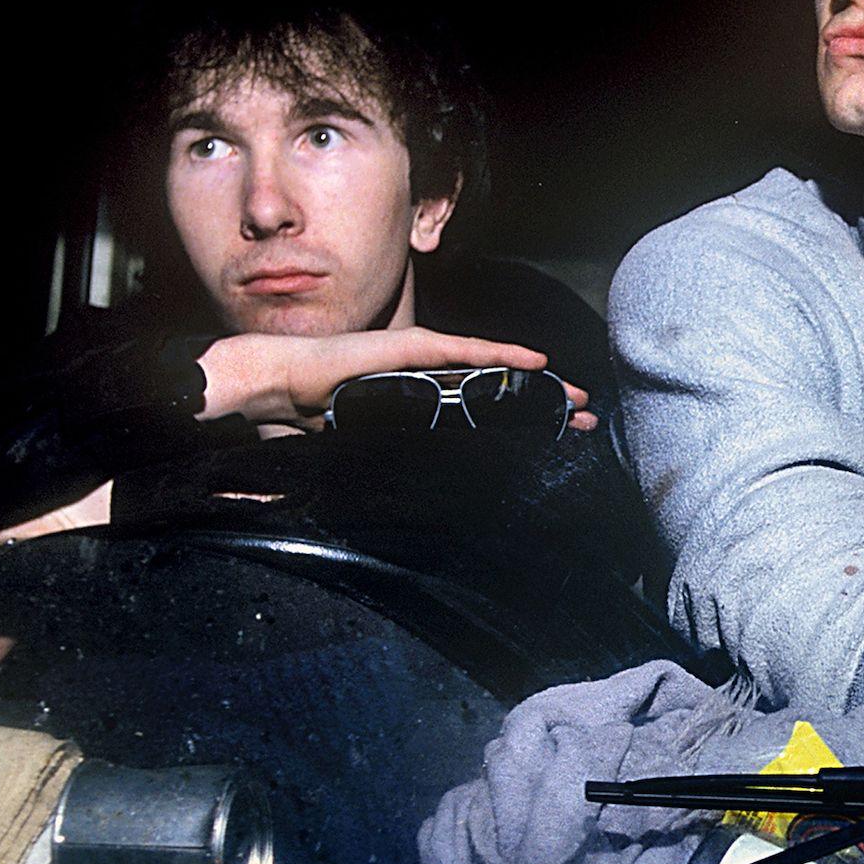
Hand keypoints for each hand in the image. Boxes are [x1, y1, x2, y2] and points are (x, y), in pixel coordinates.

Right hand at [198, 328, 596, 433]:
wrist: (279, 387)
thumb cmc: (312, 421)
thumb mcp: (368, 452)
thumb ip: (394, 469)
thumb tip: (412, 517)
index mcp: (423, 409)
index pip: (483, 420)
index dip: (521, 431)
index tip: (556, 447)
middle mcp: (430, 383)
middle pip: (500, 396)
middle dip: (544, 409)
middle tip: (585, 421)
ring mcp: (423, 362)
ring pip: (495, 373)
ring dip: (538, 384)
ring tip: (576, 396)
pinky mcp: (412, 346)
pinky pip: (468, 351)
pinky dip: (505, 354)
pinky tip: (538, 361)